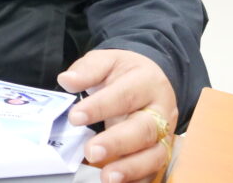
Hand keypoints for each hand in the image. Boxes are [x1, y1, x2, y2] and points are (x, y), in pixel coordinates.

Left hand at [57, 49, 176, 182]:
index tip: (75, 117)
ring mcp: (165, 134)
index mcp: (146, 82)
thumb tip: (67, 80)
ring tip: (107, 177)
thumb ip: (87, 70)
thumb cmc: (124, 73)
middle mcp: (161, 110)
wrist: (150, 80)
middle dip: (117, 143)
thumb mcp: (107, 61)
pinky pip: (155, 170)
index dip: (100, 107)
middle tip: (91, 151)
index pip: (124, 95)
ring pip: (155, 154)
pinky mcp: (162, 152)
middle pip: (145, 129)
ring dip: (131, 168)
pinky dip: (138, 180)